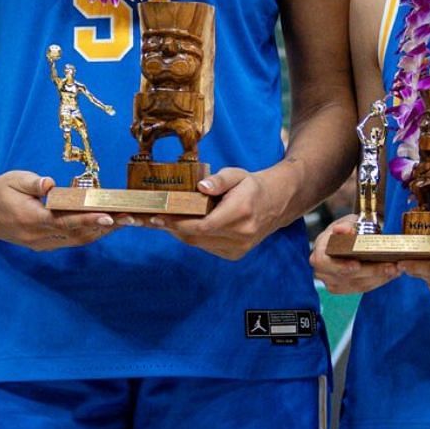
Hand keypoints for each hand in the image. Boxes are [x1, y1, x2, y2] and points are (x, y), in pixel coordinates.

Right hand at [0, 170, 116, 251]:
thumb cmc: (1, 190)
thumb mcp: (14, 179)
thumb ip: (32, 182)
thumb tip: (49, 183)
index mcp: (30, 219)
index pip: (65, 221)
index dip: (88, 220)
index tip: (108, 216)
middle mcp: (37, 236)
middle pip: (76, 234)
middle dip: (103, 227)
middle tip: (128, 218)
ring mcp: (40, 243)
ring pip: (76, 240)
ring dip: (100, 232)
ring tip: (123, 222)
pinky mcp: (43, 244)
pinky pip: (71, 241)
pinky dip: (89, 234)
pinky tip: (104, 226)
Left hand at [153, 166, 289, 260]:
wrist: (276, 203)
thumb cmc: (252, 186)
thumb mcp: (237, 174)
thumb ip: (219, 180)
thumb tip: (200, 187)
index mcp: (241, 212)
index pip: (202, 225)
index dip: (177, 223)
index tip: (158, 216)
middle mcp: (241, 234)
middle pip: (196, 237)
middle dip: (172, 228)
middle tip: (152, 218)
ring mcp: (239, 248)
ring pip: (199, 244)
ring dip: (180, 233)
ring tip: (163, 221)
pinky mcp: (235, 254)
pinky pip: (207, 247)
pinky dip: (194, 237)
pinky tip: (184, 226)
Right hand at [309, 216, 398, 294]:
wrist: (350, 240)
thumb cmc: (348, 230)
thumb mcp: (348, 221)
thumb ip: (347, 224)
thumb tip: (344, 230)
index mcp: (319, 251)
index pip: (323, 262)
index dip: (339, 265)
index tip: (356, 265)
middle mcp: (322, 270)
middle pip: (345, 276)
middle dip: (370, 271)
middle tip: (390, 266)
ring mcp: (332, 282)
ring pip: (357, 285)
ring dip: (379, 277)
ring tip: (396, 269)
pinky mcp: (345, 289)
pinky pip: (363, 287)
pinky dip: (379, 281)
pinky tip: (391, 273)